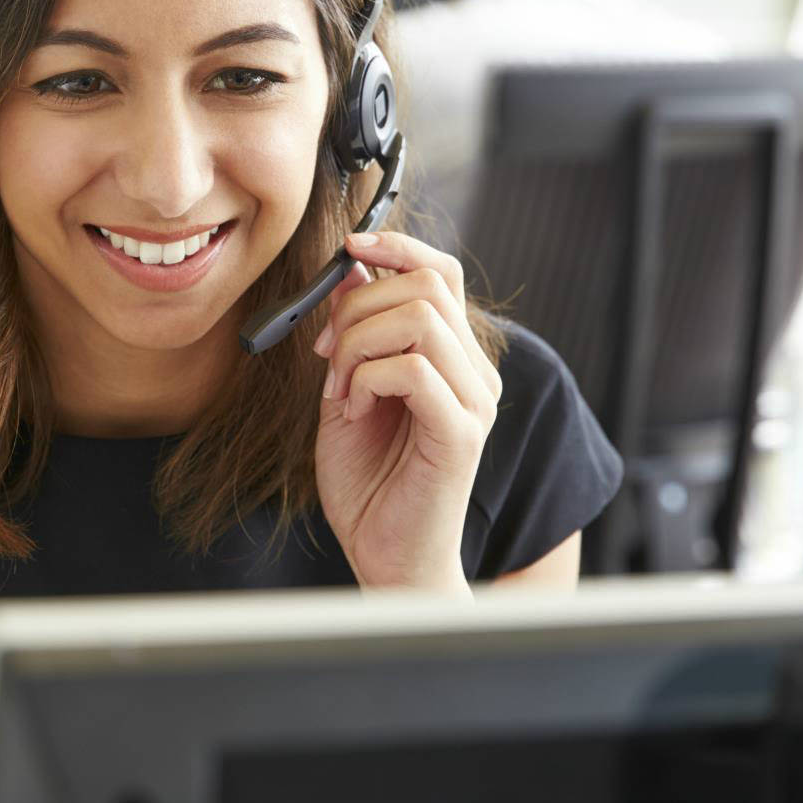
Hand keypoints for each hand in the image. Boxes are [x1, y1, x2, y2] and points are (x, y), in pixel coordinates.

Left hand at [312, 231, 501, 592]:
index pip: (442, 273)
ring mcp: (475, 401)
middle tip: (326, 356)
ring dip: (357, 345)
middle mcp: (476, 372)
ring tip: (340, 390)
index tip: (348, 250)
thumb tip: (351, 268)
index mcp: (454, 357)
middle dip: (357, 307)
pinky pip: (412, 369)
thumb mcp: (347, 388)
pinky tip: (353, 412)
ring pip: (418, 319)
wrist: (384, 555)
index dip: (397, 247)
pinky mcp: (462, 433)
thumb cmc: (369, 480)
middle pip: (425, 285)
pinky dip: (366, 380)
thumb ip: (354, 332)